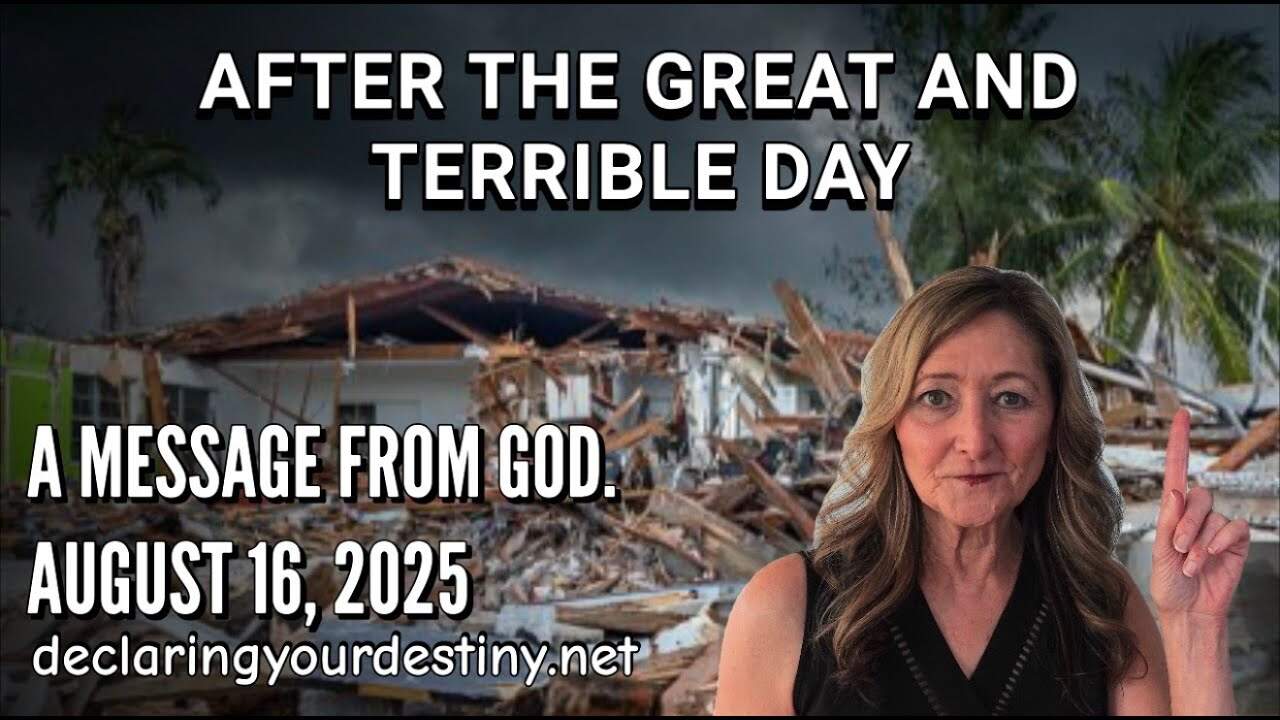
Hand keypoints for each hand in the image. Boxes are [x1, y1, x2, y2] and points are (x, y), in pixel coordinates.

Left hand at [1151, 407, 1250, 620]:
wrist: (1188, 610)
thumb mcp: (1160, 553)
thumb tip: (1176, 492)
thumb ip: (1168, 522)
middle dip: (1187, 523)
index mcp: (1172, 511)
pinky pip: (1234, 527)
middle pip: (1198, 495)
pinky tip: (1209, 559)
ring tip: (1191, 564)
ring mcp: (1216, 526)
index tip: (1182, 414)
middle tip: (1178, 549)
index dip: (1179, 442)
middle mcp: (1195, 513)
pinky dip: (1220, 543)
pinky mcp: (1235, 540)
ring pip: (1214, 514)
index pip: (1176, 470)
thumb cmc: (1169, 583)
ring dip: (1199, 541)